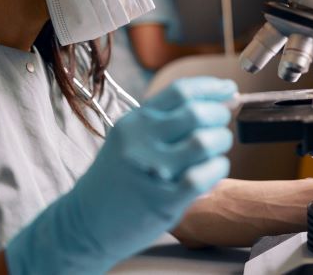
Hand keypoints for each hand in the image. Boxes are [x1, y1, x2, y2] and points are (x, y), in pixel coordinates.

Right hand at [6, 76, 236, 273]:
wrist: (84, 225)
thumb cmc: (115, 179)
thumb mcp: (128, 139)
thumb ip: (166, 121)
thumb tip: (219, 100)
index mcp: (134, 122)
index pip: (181, 91)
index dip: (212, 87)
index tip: (229, 89)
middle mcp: (142, 141)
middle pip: (197, 113)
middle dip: (219, 115)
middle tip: (220, 124)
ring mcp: (152, 171)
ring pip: (205, 142)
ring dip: (221, 141)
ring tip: (216, 148)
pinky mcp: (163, 201)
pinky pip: (204, 176)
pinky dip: (218, 168)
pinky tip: (214, 169)